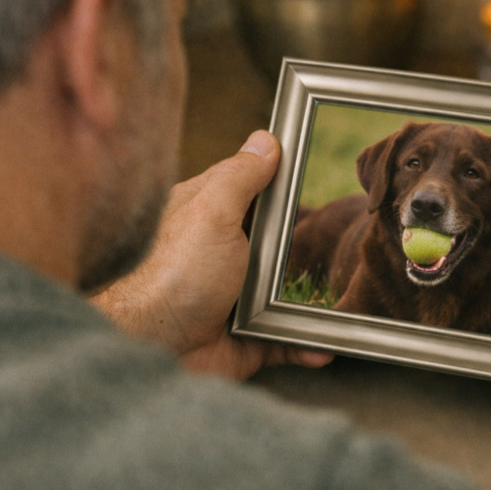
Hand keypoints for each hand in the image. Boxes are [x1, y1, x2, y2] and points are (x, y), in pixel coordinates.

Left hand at [91, 131, 333, 379]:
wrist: (149, 349)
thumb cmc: (172, 276)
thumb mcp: (211, 211)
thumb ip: (240, 176)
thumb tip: (265, 140)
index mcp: (208, 216)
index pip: (253, 189)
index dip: (281, 184)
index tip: (309, 180)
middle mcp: (221, 254)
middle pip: (276, 242)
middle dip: (302, 249)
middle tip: (335, 247)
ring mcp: (234, 297)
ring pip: (286, 293)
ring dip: (312, 303)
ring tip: (341, 304)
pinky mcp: (245, 338)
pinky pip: (285, 339)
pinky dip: (305, 344)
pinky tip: (323, 346)